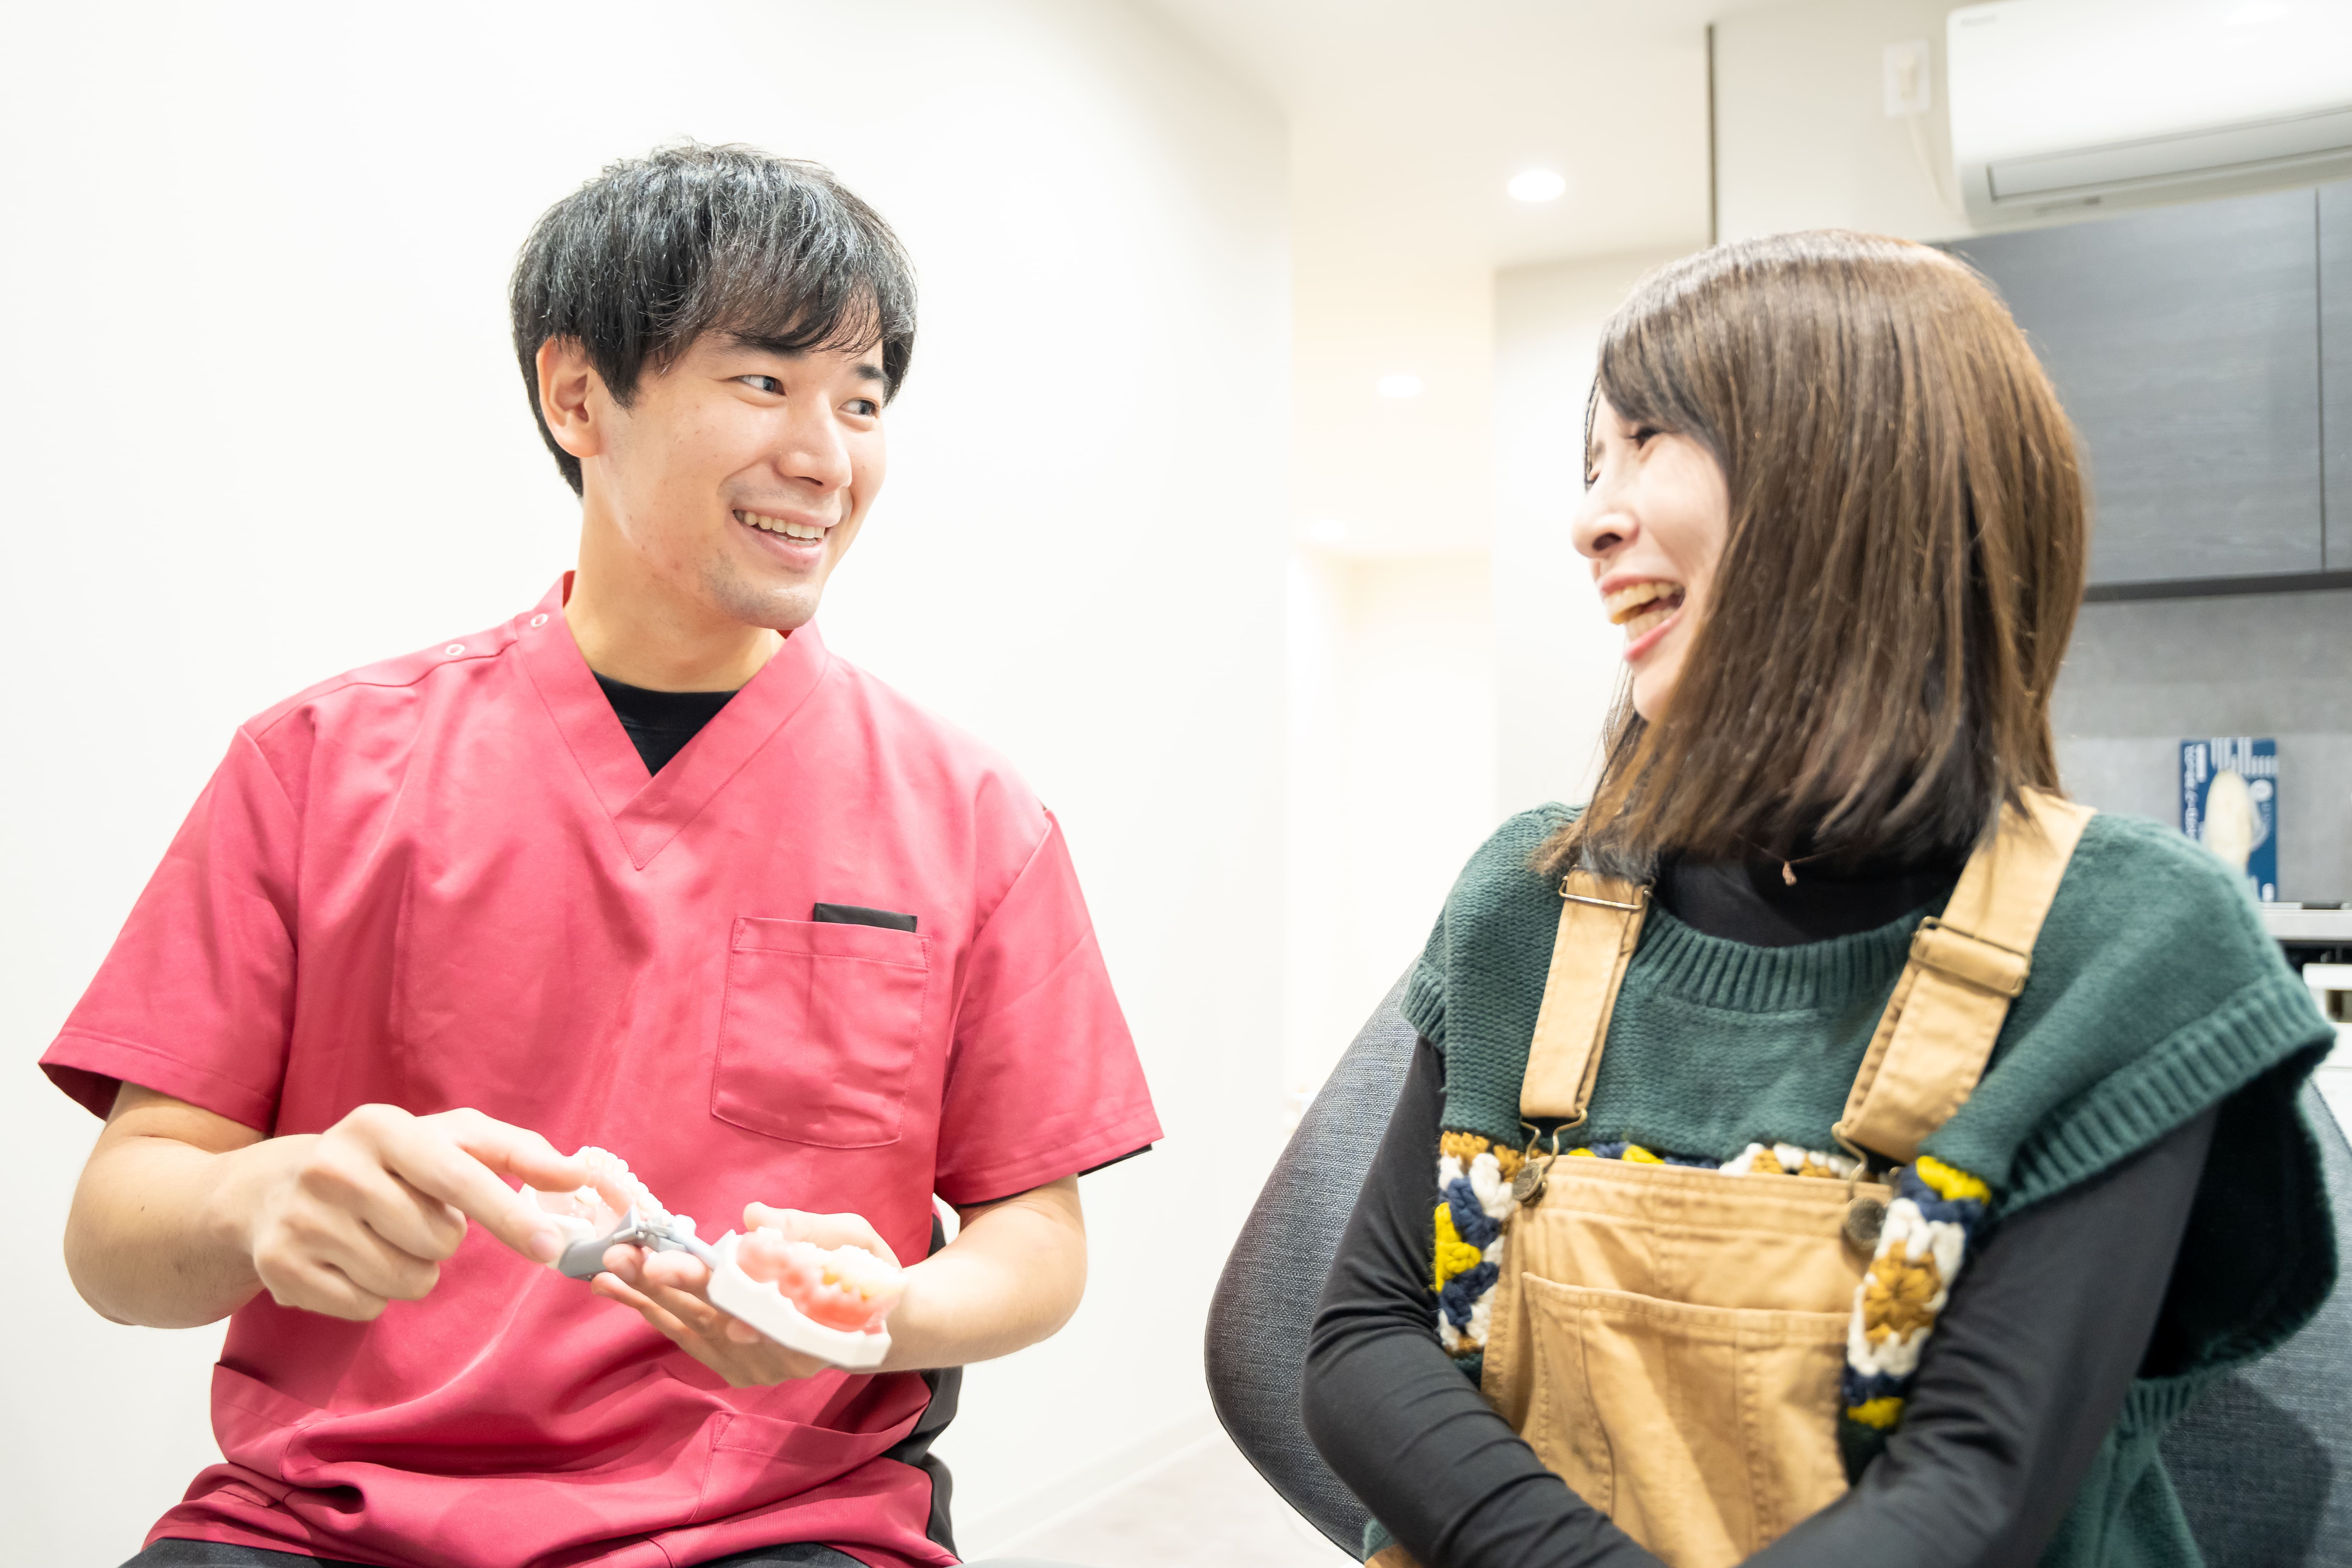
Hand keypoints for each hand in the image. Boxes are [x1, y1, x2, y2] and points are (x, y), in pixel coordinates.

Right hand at [222, 1104, 587, 1321]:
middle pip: (438, 1240)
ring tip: (382, 1238)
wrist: (275, 1190)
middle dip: (442, 1238)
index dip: (511, 1216)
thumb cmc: (389, 1163)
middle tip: (411, 1217)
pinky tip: (349, 1260)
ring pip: (406, 1279)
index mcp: (380, 1127)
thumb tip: (580, 1175)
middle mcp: (333, 1167)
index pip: (460, 1178)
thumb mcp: (448, 1140)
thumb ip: (518, 1152)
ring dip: (411, 1269)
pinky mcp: (280, 1268)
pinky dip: (372, 1293)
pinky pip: (366, 1306)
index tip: (553, 1246)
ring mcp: (301, 1219)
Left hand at [590, 1203, 899, 1385]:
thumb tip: (755, 1216)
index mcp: (814, 1328)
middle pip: (713, 1319)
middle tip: (622, 1257)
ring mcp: (755, 1369)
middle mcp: (779, 1359)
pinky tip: (623, 1290)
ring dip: (646, 1301)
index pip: (753, 1308)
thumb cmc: (868, 1275)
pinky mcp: (736, 1367)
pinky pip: (689, 1339)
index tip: (669, 1267)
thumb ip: (807, 1231)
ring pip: (692, 1332)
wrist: (877, 1326)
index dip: (710, 1288)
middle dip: (663, 1288)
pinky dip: (654, 1313)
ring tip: (607, 1272)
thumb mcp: (855, 1242)